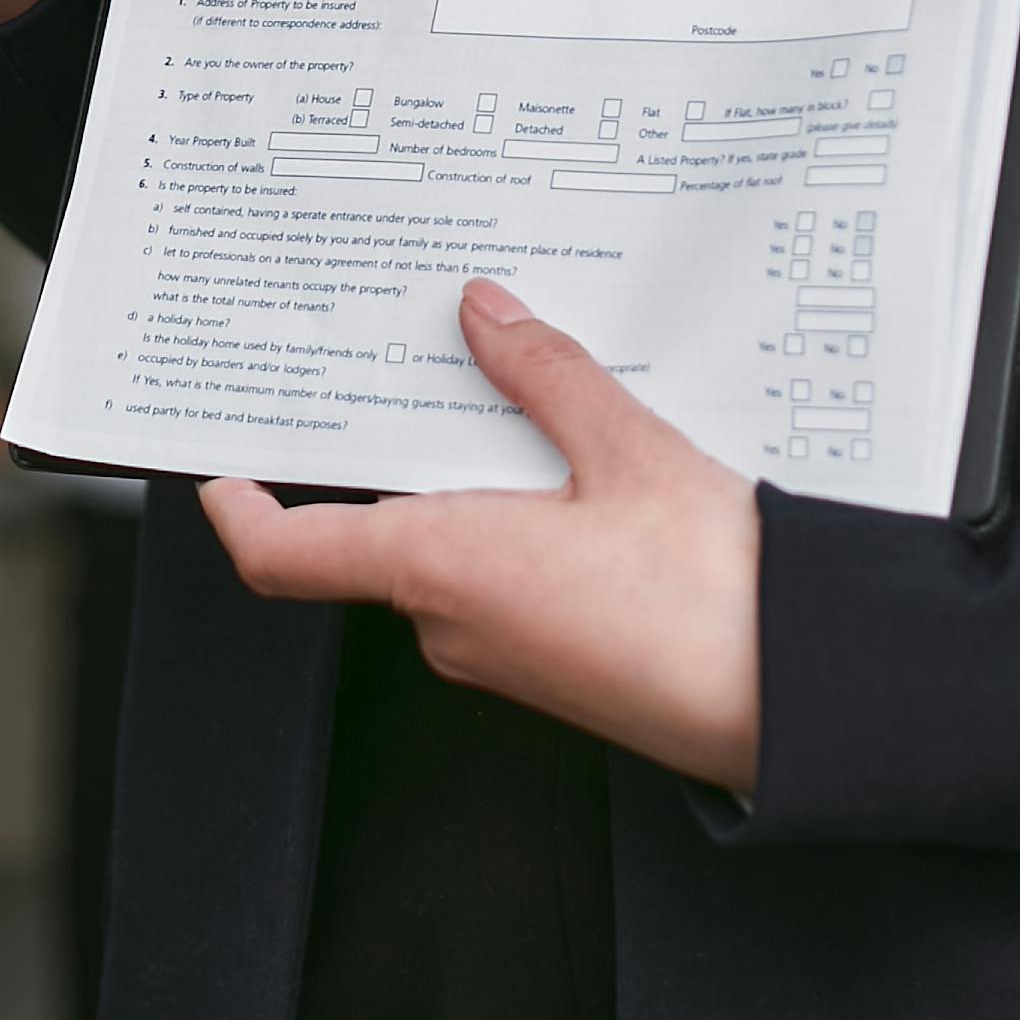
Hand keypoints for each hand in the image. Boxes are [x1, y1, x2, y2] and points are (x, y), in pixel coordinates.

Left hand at [202, 284, 761, 791]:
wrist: (800, 702)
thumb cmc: (717, 601)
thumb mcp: (628, 451)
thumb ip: (547, 377)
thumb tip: (485, 318)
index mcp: (442, 567)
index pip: (287, 553)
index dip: (239, 509)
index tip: (218, 466)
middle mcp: (453, 623)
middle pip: (377, 530)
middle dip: (396, 449)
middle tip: (415, 364)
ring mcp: (502, 655)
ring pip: (447, 549)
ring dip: (469, 481)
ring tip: (523, 403)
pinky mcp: (552, 668)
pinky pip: (499, 579)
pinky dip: (513, 520)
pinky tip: (576, 477)